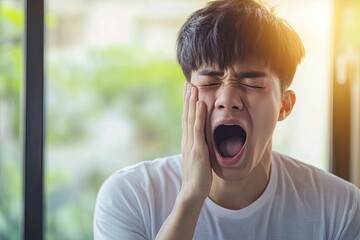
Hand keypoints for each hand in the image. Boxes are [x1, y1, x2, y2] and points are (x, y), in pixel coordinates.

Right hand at [180, 83, 211, 199]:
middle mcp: (187, 140)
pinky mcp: (198, 149)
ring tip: (192, 87)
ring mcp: (191, 143)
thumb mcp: (198, 157)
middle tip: (188, 83)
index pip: (187, 119)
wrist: (193, 191)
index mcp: (188, 141)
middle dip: (187, 98)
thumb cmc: (198, 176)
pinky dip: (199, 115)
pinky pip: (198, 129)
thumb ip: (199, 146)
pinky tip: (200, 104)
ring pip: (190, 118)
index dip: (187, 104)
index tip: (188, 91)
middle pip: (187, 115)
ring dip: (191, 101)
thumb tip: (202, 139)